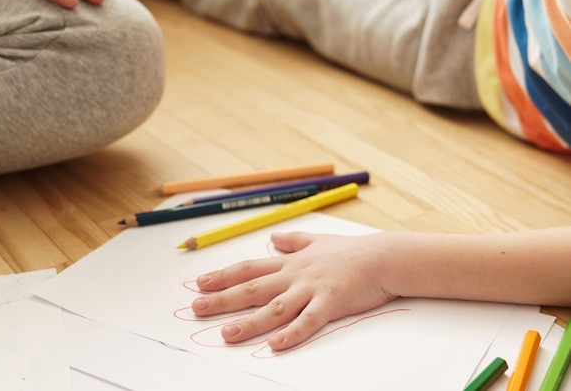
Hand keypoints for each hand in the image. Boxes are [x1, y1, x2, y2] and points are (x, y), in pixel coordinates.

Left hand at [191, 231, 397, 350]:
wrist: (383, 256)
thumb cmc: (351, 250)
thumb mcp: (316, 241)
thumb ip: (293, 240)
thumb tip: (274, 237)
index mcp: (290, 262)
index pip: (249, 268)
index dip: (223, 276)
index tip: (200, 282)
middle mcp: (295, 275)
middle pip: (253, 287)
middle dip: (223, 298)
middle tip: (197, 307)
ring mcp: (311, 289)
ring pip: (275, 307)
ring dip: (250, 322)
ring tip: (228, 334)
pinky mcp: (331, 302)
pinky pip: (309, 320)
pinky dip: (293, 333)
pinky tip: (276, 344)